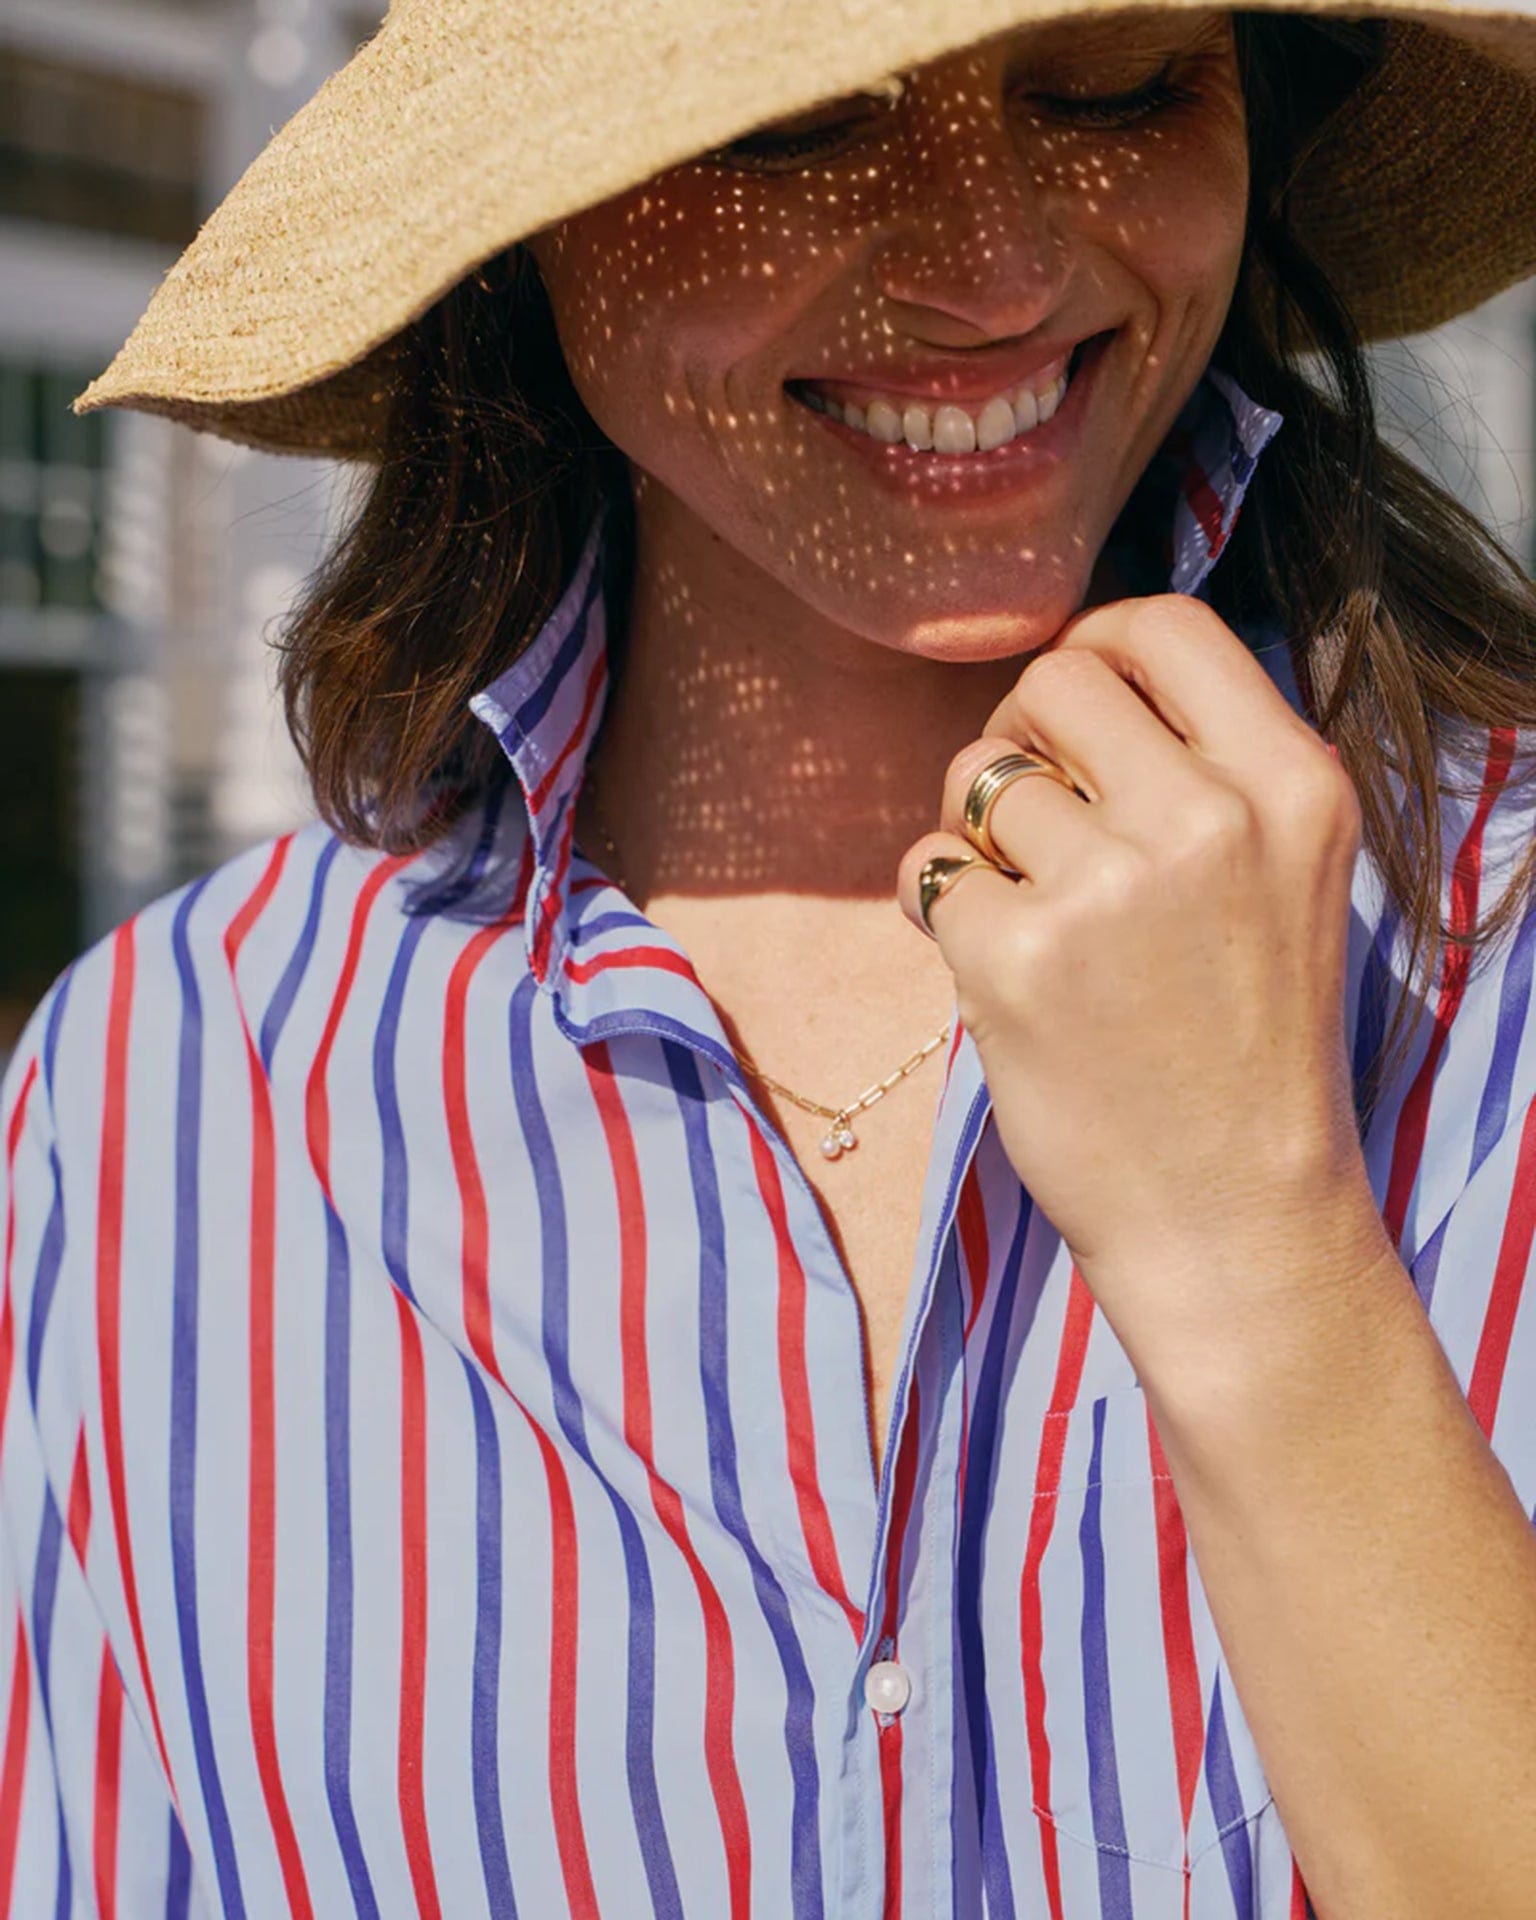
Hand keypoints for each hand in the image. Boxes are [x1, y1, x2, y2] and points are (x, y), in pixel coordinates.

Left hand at [896, 595, 1390, 1364]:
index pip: (1166, 625)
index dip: (1094, 644)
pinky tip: (988, 958)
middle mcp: (1209, 820)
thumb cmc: (1246, 1046)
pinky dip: (938, 902)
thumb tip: (1075, 676)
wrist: (1234, 1215)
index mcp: (1292, 786)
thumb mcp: (1286, 878)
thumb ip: (1206, 769)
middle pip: (1054, 682)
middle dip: (1020, 735)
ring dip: (974, 826)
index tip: (1067, 704)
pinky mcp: (1016, 960)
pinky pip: (927, 865)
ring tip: (1019, 901)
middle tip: (1026, 812)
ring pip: (976, 772)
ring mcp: (1110, 890)